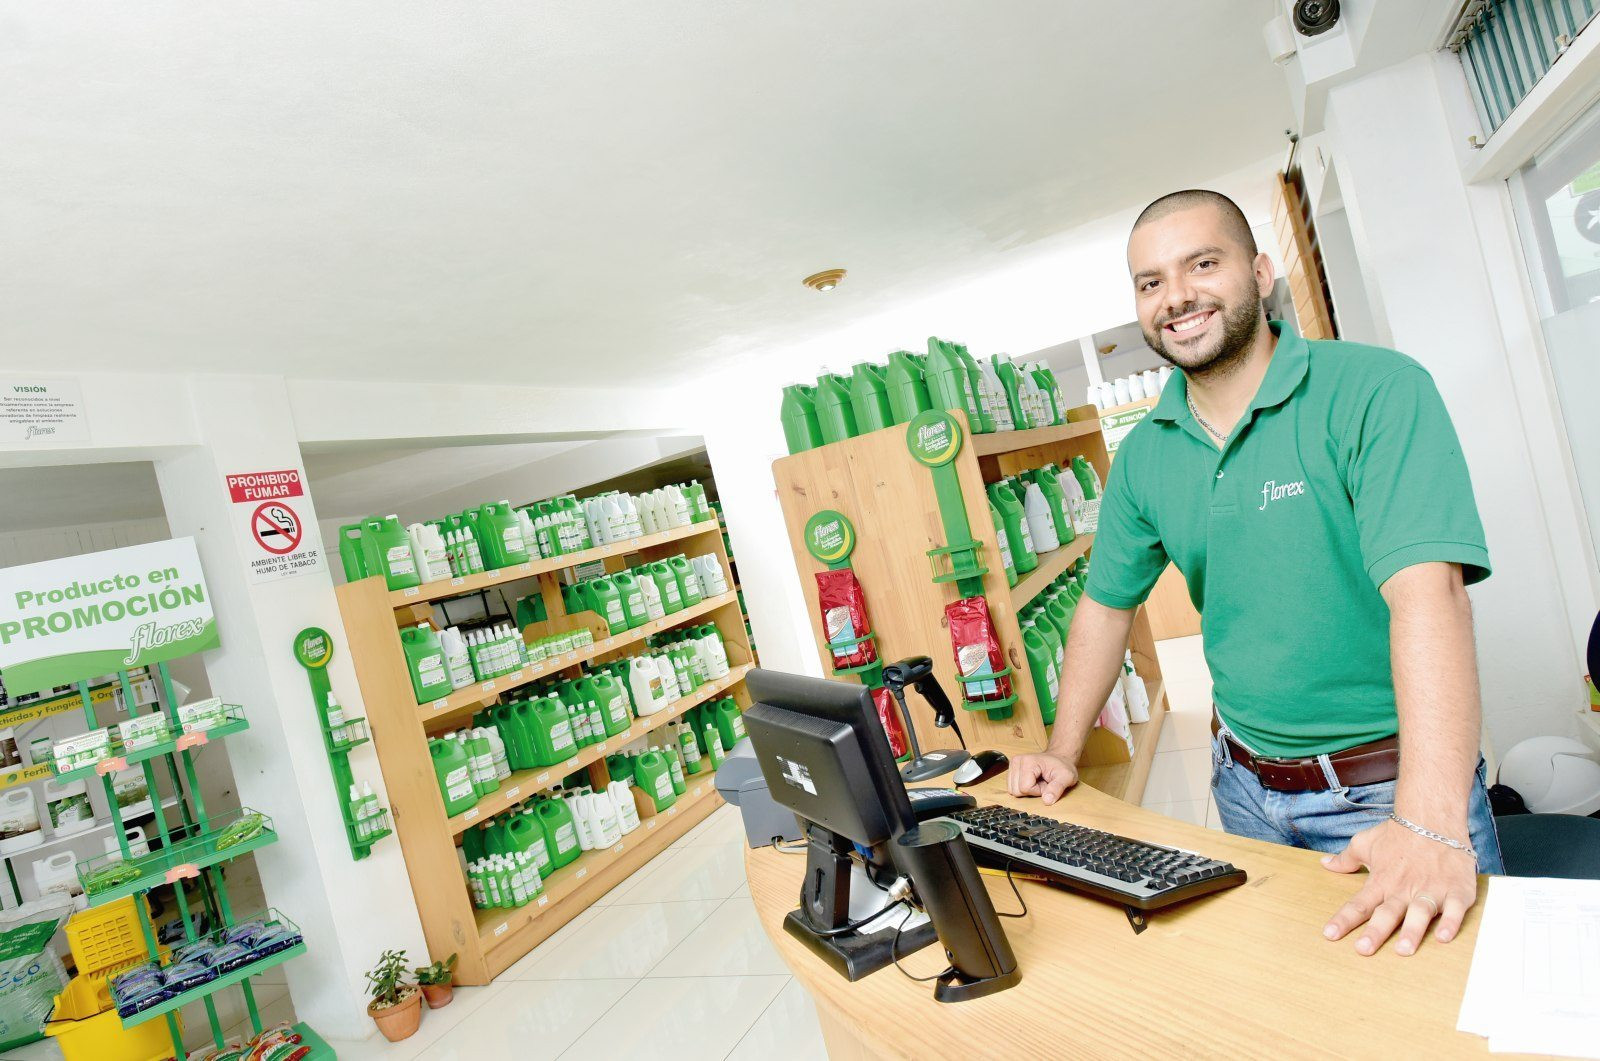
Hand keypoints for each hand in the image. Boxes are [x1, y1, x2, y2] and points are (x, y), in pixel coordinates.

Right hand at [1006, 753, 1078, 804]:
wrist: (1059, 758)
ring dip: (1027, 791)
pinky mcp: (1012, 770)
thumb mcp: (1066, 777)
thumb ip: (1056, 789)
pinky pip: (1012, 789)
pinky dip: (1023, 789)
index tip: (1046, 783)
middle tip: (1043, 782)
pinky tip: (1033, 782)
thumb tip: (1047, 801)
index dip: (1038, 790)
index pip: (1025, 788)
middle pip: (1017, 790)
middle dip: (1032, 791)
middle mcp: (1017, 761)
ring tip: (1038, 782)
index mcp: (1028, 762)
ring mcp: (1013, 765)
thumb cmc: (1062, 767)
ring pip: (1013, 791)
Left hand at [1321, 819, 1477, 955]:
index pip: (1358, 904)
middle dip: (1375, 932)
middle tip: (1363, 950)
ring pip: (1419, 913)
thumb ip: (1346, 859)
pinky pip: (1454, 909)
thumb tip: (1325, 864)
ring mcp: (1430, 890)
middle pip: (1387, 913)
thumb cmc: (1398, 833)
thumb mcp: (1365, 843)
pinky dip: (1450, 922)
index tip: (1329, 935)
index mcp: (1381, 881)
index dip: (1343, 920)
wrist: (1433, 817)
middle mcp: (1403, 889)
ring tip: (1403, 950)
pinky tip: (1444, 937)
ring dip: (1412, 932)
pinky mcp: (1456, 890)